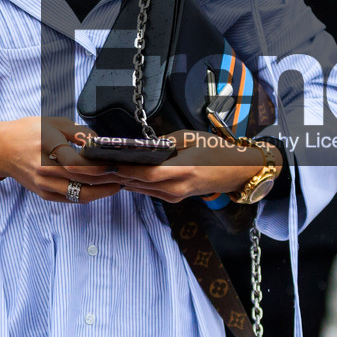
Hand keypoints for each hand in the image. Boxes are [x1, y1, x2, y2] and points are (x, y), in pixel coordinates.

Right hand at [0, 117, 123, 204]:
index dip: (100, 167)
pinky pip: (71, 199)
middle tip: (125, 175)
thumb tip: (101, 143)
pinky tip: (100, 187)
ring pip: (80, 195)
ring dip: (102, 191)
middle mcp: (44, 170)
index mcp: (47, 147)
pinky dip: (89, 194)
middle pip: (83, 183)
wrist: (1, 149)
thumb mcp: (54, 122)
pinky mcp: (44, 194)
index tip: (116, 163)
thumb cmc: (28, 132)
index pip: (78, 164)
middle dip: (108, 181)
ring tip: (117, 183)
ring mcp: (43, 185)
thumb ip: (80, 132)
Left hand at [108, 129, 268, 203]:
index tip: (109, 161)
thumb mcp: (193, 138)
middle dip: (120, 174)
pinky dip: (137, 183)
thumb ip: (167, 142)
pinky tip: (125, 175)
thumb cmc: (217, 151)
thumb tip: (144, 146)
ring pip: (143, 190)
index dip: (127, 169)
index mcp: (184, 171)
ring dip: (125, 180)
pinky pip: (151, 192)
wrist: (236, 171)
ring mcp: (177, 196)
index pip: (148, 174)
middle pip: (141, 184)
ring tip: (107, 169)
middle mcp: (179, 188)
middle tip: (100, 165)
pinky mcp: (176, 198)